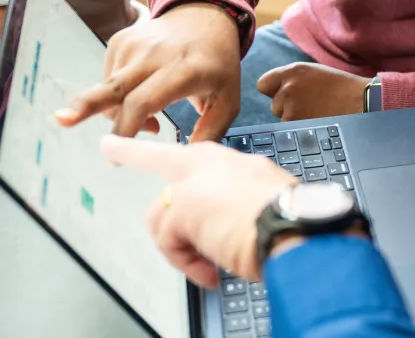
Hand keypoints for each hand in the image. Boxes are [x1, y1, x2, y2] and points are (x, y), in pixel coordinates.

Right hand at [55, 3, 240, 141]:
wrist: (205, 18)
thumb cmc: (217, 65)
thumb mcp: (228, 99)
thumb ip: (211, 131)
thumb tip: (187, 160)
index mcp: (185, 70)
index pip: (145, 101)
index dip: (129, 127)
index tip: (118, 151)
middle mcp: (155, 55)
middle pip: (114, 86)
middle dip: (86, 106)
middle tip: (63, 120)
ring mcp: (134, 44)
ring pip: (109, 89)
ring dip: (119, 114)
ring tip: (152, 121)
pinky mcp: (120, 40)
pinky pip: (109, 78)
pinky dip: (119, 97)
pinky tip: (142, 97)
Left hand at [100, 135, 296, 286]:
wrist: (299, 226)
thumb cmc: (295, 219)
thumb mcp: (271, 204)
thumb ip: (244, 204)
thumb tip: (233, 227)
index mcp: (240, 163)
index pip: (200, 153)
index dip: (176, 154)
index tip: (156, 145)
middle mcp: (217, 163)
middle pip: (164, 159)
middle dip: (135, 153)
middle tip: (112, 144)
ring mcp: (197, 182)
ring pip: (162, 212)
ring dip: (178, 245)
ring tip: (204, 264)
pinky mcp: (184, 206)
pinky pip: (169, 240)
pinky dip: (185, 262)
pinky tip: (208, 272)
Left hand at [257, 63, 370, 120]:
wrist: (360, 100)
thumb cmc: (340, 86)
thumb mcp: (312, 72)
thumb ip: (291, 79)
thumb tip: (275, 92)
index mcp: (291, 71)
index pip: (263, 84)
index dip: (273, 91)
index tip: (284, 95)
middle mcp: (287, 87)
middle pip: (274, 104)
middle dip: (287, 107)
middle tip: (310, 105)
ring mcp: (290, 106)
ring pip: (282, 118)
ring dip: (294, 118)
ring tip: (317, 112)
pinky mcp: (296, 123)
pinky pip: (291, 128)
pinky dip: (300, 127)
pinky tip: (317, 120)